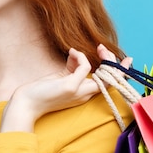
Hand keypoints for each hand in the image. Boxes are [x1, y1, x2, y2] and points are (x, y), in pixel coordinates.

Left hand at [0, 46, 130, 132]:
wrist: (26, 104)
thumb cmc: (41, 92)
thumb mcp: (60, 77)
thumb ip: (71, 67)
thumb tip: (76, 53)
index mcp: (84, 93)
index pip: (108, 83)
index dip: (118, 72)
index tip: (126, 59)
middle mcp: (85, 94)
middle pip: (112, 80)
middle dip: (114, 62)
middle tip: (103, 48)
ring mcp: (79, 92)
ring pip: (105, 76)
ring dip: (104, 58)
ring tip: (94, 48)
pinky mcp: (71, 87)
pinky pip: (84, 67)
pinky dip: (80, 57)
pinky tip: (71, 52)